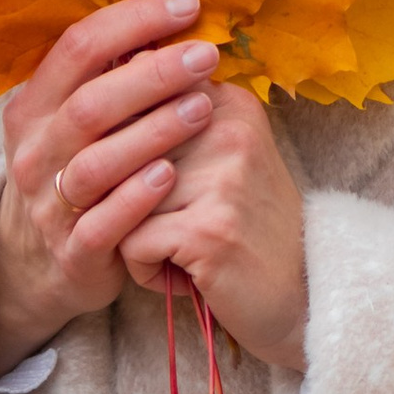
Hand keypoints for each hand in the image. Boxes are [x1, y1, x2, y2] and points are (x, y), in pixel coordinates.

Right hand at [0, 0, 223, 372]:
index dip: (133, 20)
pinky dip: (136, 198)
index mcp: (34, 106)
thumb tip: (177, 13)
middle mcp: (35, 151)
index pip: (77, 46)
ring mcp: (49, 204)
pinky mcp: (71, 252)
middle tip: (205, 57)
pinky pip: (101, 224)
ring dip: (151, 133)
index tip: (189, 6)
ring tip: (202, 110)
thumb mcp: (74, 122)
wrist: (43, 262)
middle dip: (152, 75)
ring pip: (95, 164)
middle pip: (89, 104)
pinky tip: (171, 175)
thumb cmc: (79, 169)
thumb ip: (111, 77)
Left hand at [120, 81, 306, 373]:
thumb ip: (167, 123)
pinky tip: (184, 273)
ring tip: (183, 249)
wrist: (303, 296)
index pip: (138, 98)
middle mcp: (228, 128)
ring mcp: (221, 177)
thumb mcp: (219, 160)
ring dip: (137, 234)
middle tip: (178, 222)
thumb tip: (91, 96)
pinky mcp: (209, 229)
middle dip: (130, 195)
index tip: (175, 182)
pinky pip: (131, 242)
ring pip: (119, 197)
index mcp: (229, 102)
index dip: (134, 150)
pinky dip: (144, 267)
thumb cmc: (246, 228)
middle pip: (121, 149)